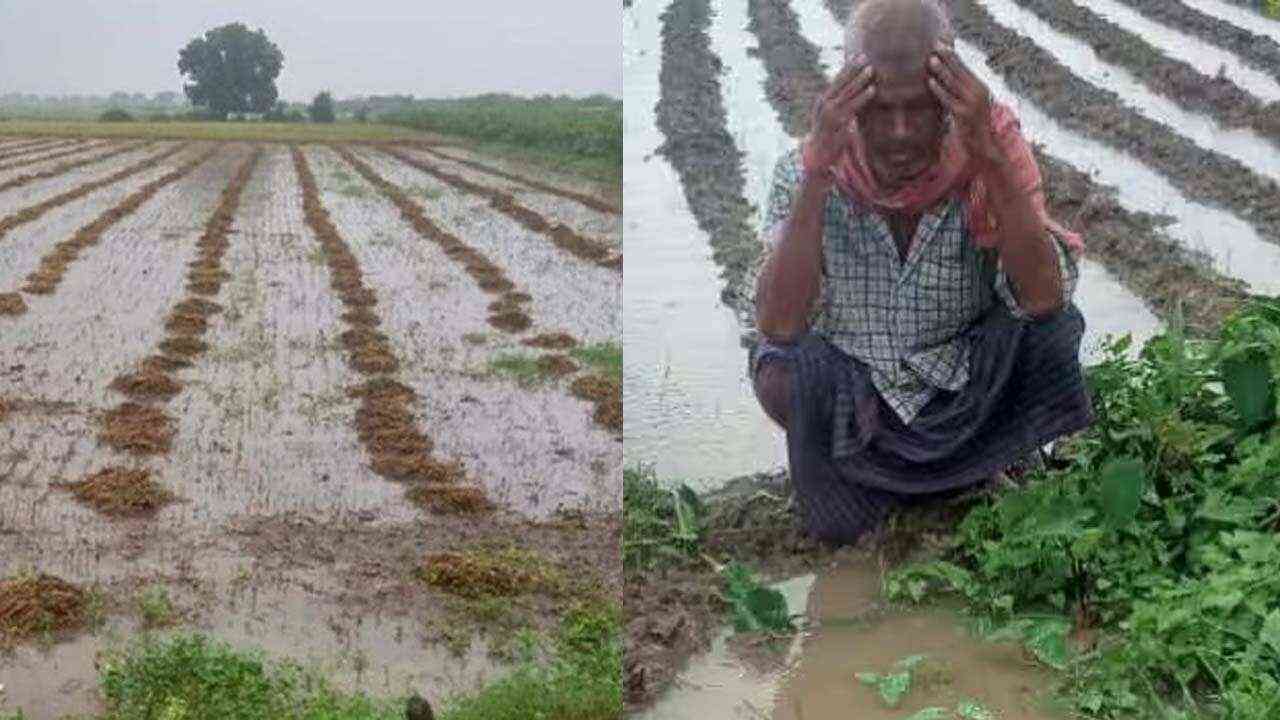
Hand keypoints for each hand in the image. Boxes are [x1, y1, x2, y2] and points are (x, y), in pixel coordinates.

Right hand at [805, 55, 875, 172]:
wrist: (817, 155)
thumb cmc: (827, 133)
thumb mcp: (830, 115)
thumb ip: (839, 102)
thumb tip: (853, 89)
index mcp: (823, 100)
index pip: (837, 79)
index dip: (848, 67)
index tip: (859, 55)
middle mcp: (824, 105)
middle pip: (841, 83)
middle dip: (854, 69)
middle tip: (866, 57)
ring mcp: (830, 115)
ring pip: (847, 94)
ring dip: (860, 81)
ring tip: (871, 70)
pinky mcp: (837, 124)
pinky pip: (852, 108)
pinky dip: (862, 97)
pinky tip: (872, 90)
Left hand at [927, 42, 1001, 165]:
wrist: (982, 143)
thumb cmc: (973, 122)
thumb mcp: (970, 102)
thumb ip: (962, 89)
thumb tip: (949, 74)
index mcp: (980, 87)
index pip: (965, 67)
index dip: (953, 55)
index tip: (943, 43)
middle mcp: (978, 92)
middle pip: (960, 71)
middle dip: (947, 57)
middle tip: (935, 45)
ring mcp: (971, 103)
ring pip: (954, 83)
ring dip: (942, 70)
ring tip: (931, 59)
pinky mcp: (963, 114)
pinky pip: (948, 99)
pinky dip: (939, 89)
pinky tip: (930, 82)